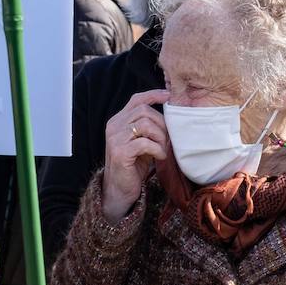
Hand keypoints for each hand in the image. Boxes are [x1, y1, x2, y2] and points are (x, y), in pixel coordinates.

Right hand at [102, 89, 169, 220]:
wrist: (119, 189)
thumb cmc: (134, 165)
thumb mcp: (141, 141)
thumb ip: (149, 127)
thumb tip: (171, 116)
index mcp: (118, 121)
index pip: (136, 100)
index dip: (153, 95)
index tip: (169, 97)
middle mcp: (114, 126)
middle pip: (144, 112)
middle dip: (161, 124)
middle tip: (167, 139)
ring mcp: (115, 139)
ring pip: (145, 125)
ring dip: (160, 137)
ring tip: (163, 149)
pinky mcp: (120, 153)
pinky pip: (145, 143)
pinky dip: (157, 149)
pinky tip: (160, 157)